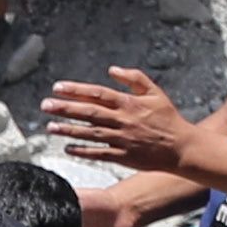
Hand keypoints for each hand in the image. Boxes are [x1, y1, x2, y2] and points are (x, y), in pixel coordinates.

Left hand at [37, 70, 214, 178]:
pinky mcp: (124, 157)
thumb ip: (134, 78)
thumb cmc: (168, 118)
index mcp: (129, 103)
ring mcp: (122, 140)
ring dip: (68, 130)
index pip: (98, 93)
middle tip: (45, 105)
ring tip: (50, 127)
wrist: (182, 147)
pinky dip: (83, 151)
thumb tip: (112, 69)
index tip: (57, 87)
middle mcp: (123, 120)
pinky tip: (67, 148)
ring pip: (90, 133)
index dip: (76, 90)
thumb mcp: (155, 93)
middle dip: (65, 108)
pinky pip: (99, 154)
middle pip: (89, 112)